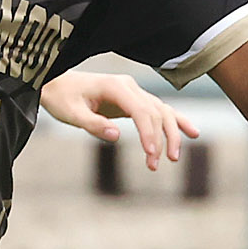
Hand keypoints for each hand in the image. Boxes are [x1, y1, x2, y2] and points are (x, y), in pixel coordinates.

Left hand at [39, 69, 198, 170]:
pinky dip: (174, 122)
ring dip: (171, 134)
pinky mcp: (133, 100)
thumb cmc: (61, 98)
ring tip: (174, 158)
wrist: (55, 84)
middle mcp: (129, 87)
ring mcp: (133, 92)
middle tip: (156, 165)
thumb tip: (116, 136)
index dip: (149, 133)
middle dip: (160, 139)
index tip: (151, 154)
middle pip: (156, 112)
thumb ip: (92, 124)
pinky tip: (192, 133)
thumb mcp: (71, 114)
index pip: (142, 111)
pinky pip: (158, 110)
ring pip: (162, 111)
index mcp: (116, 87)